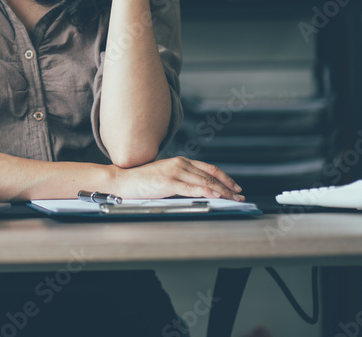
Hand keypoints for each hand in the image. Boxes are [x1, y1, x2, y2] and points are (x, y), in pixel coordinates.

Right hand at [112, 156, 244, 200]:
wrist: (121, 180)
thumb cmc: (140, 181)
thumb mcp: (164, 176)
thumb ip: (180, 179)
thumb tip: (197, 190)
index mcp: (179, 162)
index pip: (208, 168)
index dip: (224, 177)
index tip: (235, 186)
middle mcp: (179, 164)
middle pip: (210, 175)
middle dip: (228, 186)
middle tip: (240, 195)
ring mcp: (174, 172)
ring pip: (205, 181)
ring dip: (222, 191)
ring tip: (234, 199)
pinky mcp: (168, 182)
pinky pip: (192, 188)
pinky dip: (207, 192)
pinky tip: (216, 196)